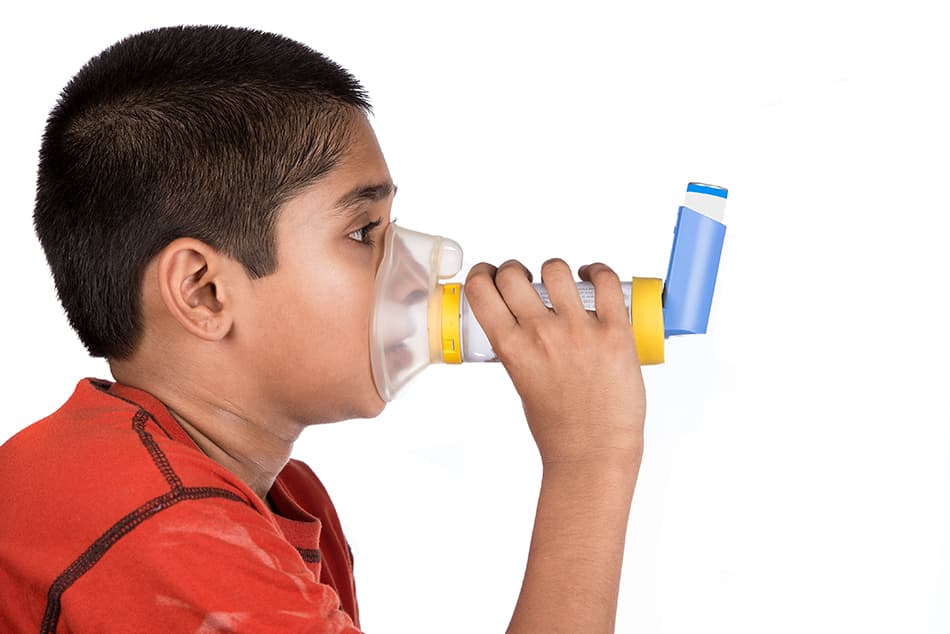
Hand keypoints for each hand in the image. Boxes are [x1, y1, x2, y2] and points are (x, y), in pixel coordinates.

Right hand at [464, 258, 645, 466]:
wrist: (593, 454)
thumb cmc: (559, 428)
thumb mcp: (521, 382)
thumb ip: (518, 349)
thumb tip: (522, 320)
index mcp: (512, 349)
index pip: (481, 289)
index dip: (483, 274)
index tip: (491, 275)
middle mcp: (541, 334)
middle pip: (513, 273)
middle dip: (515, 271)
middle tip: (526, 281)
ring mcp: (579, 331)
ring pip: (555, 269)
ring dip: (554, 271)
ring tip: (562, 283)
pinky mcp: (615, 332)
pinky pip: (606, 281)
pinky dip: (598, 272)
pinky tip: (594, 277)